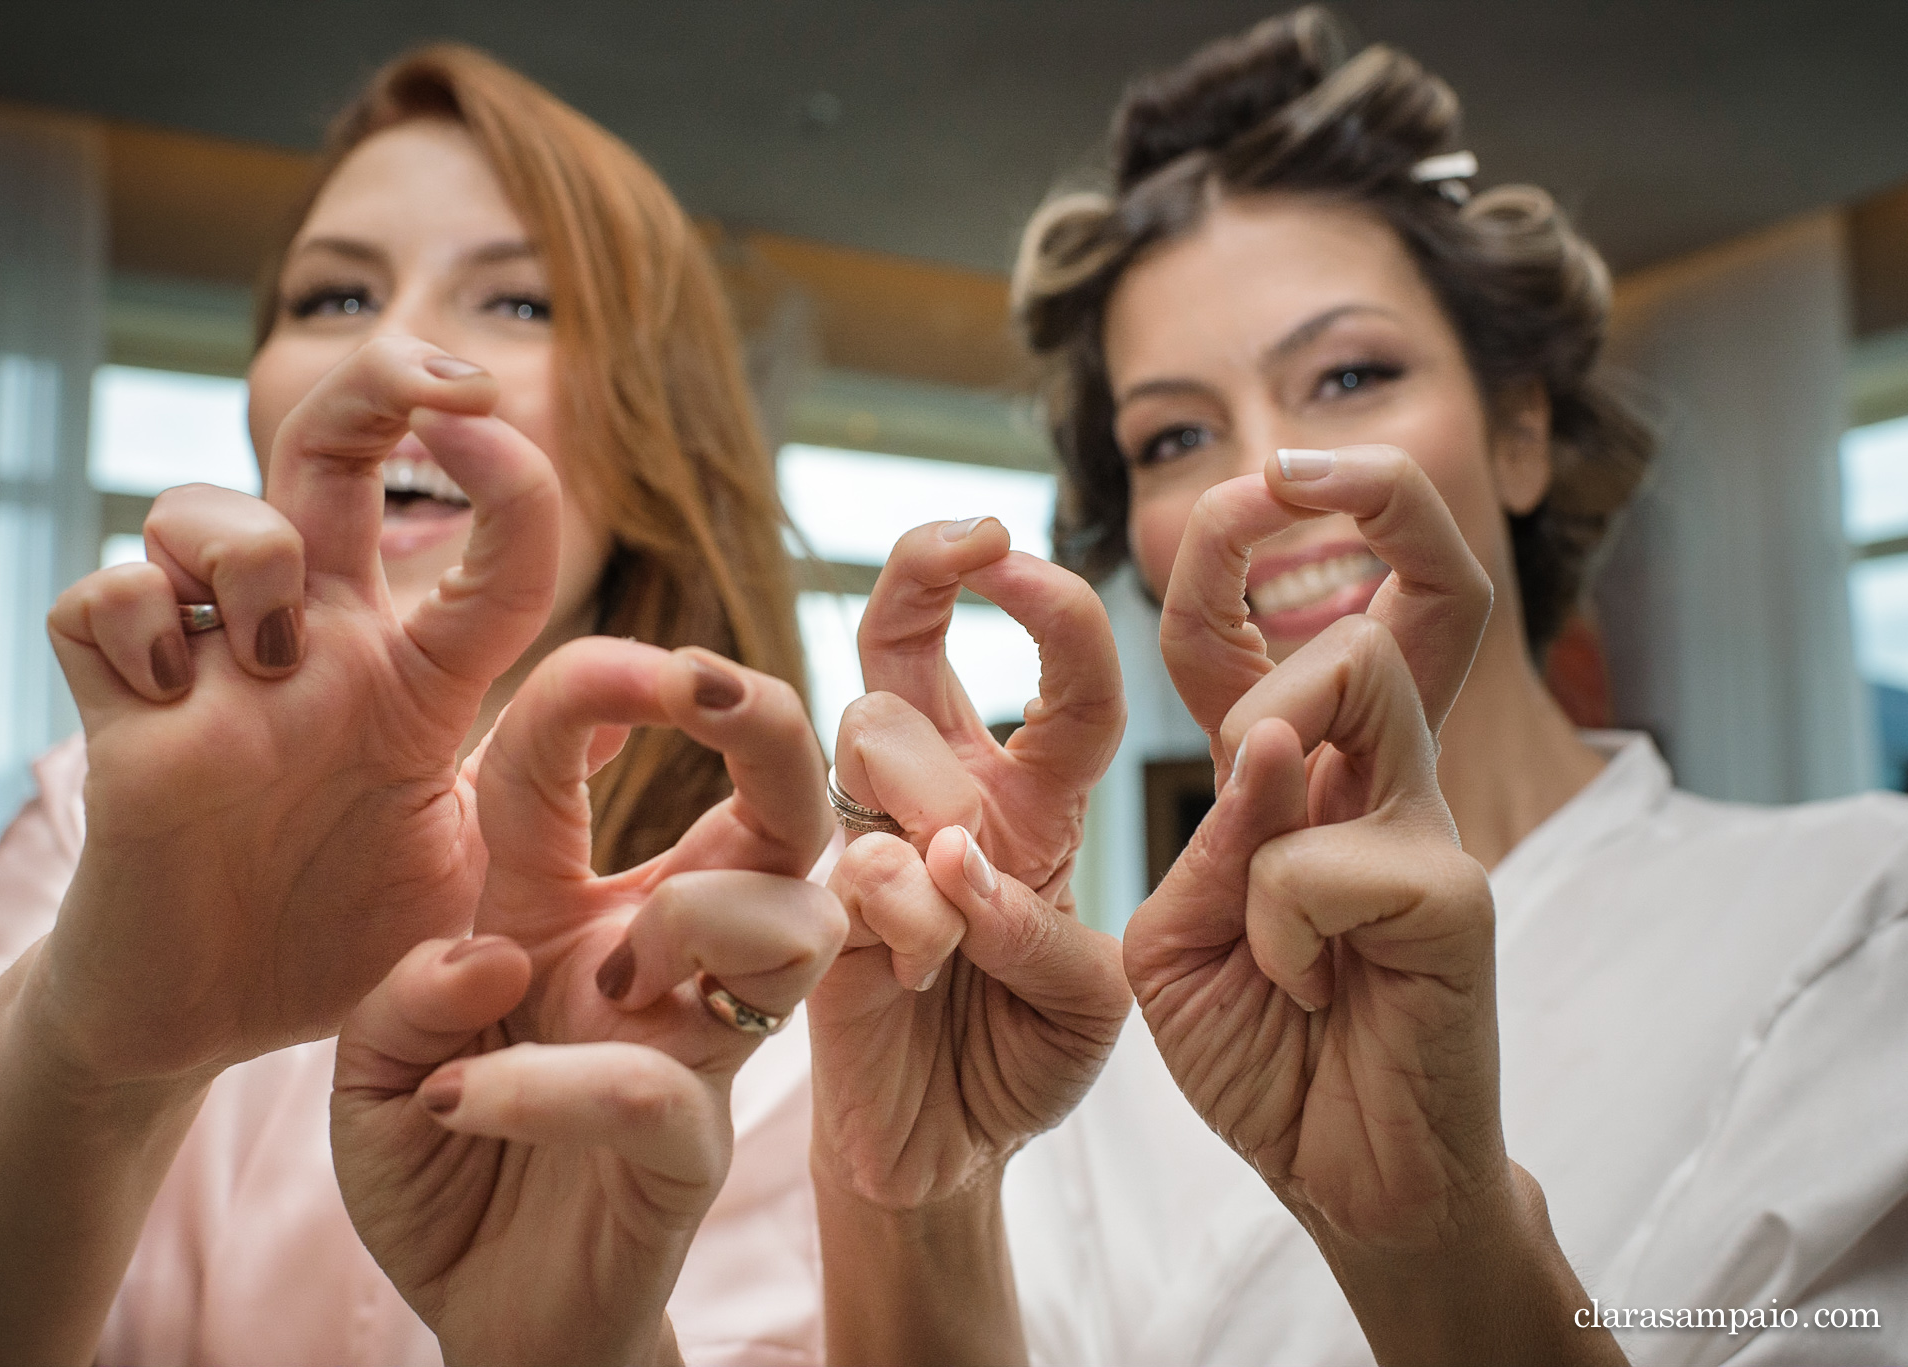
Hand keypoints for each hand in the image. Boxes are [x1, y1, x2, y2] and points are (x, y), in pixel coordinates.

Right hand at [36, 336, 561, 1088]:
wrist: (206, 1020)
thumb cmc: (341, 942)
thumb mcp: (461, 887)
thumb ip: (526, 829)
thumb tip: (592, 779)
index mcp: (417, 683)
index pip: (485, 553)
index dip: (510, 478)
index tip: (509, 432)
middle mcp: (317, 649)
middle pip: (331, 455)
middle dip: (378, 386)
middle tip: (434, 392)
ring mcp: (215, 672)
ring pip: (207, 506)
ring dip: (250, 550)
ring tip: (272, 661)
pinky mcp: (121, 713)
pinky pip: (99, 600)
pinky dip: (132, 622)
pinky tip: (165, 702)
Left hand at [333, 638, 843, 1366]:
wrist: (479, 1321)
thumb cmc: (441, 1170)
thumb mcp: (370, 1068)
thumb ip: (404, 993)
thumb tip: (491, 951)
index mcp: (567, 902)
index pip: (597, 758)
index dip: (602, 684)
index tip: (598, 652)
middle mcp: (654, 954)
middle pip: (778, 810)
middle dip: (768, 725)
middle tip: (710, 682)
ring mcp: (692, 1043)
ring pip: (788, 923)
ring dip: (696, 914)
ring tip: (583, 979)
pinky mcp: (689, 1147)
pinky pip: (655, 1083)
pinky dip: (547, 1083)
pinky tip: (452, 1102)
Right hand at [809, 517, 1130, 1208]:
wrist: (941, 1154)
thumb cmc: (1025, 1058)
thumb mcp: (1095, 998)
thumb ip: (1047, 927)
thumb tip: (951, 858)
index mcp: (1031, 802)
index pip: (1055, 680)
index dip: (1047, 607)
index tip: (1027, 547)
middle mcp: (943, 798)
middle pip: (905, 641)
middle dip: (929, 565)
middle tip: (973, 541)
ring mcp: (868, 839)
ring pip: (874, 731)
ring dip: (932, 794)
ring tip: (960, 907)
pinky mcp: (812, 899)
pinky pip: (851, 854)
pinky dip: (903, 906)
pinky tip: (920, 969)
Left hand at [1128, 445, 1617, 1364]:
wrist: (1347, 1177)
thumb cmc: (1265, 1051)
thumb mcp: (1185, 937)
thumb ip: (1211, 839)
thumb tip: (1267, 745)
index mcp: (1308, 780)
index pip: (1293, 628)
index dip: (1253, 547)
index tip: (1244, 483)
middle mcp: (1379, 780)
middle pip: (1357, 605)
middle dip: (1264, 575)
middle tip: (1233, 705)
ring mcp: (1426, 826)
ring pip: (1355, 675)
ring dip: (1259, 769)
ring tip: (1256, 898)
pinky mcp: (1456, 895)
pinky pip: (1323, 853)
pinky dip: (1274, 927)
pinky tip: (1294, 988)